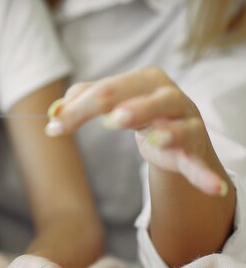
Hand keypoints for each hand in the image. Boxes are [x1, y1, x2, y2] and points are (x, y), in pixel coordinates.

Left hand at [45, 67, 228, 195]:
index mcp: (143, 79)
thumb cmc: (138, 112)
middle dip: (126, 110)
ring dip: (167, 132)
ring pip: (175, 125)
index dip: (79, 109)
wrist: (177, 133)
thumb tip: (54, 110)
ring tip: (156, 138)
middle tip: (110, 121)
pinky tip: (214, 187)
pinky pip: (197, 161)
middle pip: (141, 100)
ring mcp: (185, 120)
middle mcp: (167, 95)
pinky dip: (204, 175)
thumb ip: (82, 100)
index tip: (54, 127)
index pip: (107, 90)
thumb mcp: (112, 102)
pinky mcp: (194, 147)